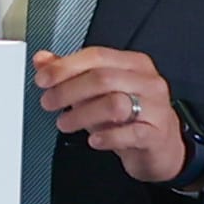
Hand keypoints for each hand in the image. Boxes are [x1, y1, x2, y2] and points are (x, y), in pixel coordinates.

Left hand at [32, 45, 188, 182]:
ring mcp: (156, 107)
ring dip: (82, 114)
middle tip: (49, 103)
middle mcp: (147, 81)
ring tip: (65, 123)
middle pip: (102, 78)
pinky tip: (93, 139)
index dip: (66, 66)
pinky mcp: (157, 133)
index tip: (43, 79)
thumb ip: (71, 74)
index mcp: (133, 64)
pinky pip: (131, 133)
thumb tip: (42, 60)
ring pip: (114, 104)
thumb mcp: (99, 93)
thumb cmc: (129, 116)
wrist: (160, 148)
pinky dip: (108, 137)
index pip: (97, 55)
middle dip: (68, 90)